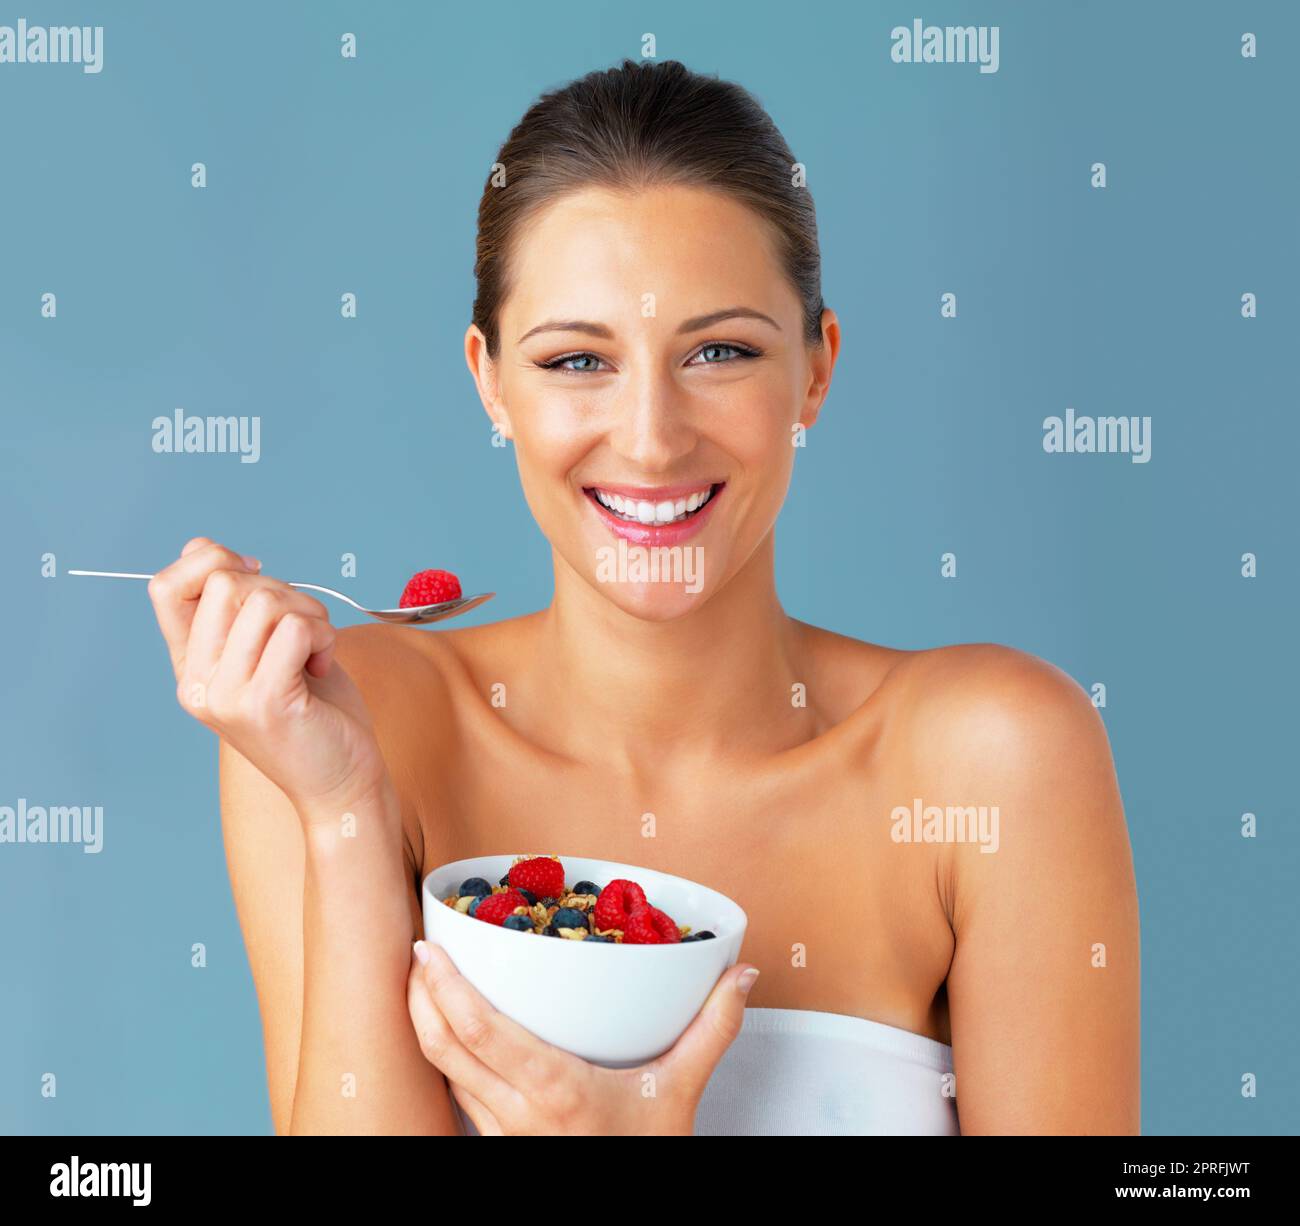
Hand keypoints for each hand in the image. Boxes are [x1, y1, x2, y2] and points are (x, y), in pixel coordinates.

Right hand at [147, 536, 390, 817]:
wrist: (341, 783)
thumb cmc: (315, 712)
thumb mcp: (266, 650)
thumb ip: (237, 607)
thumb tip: (204, 545)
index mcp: (191, 666)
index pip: (165, 587)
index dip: (212, 561)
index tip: (259, 577)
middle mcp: (196, 682)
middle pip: (224, 583)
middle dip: (283, 591)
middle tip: (306, 630)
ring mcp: (225, 695)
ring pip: (264, 601)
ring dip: (310, 614)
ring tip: (317, 650)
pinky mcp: (263, 703)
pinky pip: (293, 628)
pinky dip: (322, 635)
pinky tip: (322, 664)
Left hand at [406, 940, 759, 1135]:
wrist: (630, 1220)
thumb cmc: (647, 1156)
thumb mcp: (682, 1092)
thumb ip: (712, 1029)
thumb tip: (741, 974)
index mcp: (554, 1090)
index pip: (480, 1032)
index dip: (444, 988)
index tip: (428, 947)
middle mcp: (516, 1113)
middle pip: (443, 1049)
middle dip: (419, 996)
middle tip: (417, 951)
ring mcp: (501, 1135)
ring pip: (442, 1074)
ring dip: (425, 1025)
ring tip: (424, 981)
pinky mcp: (497, 1146)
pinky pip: (457, 1097)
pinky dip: (444, 1059)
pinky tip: (450, 1035)